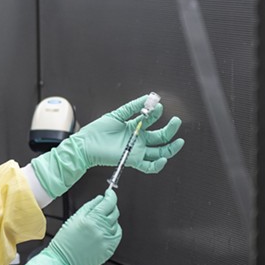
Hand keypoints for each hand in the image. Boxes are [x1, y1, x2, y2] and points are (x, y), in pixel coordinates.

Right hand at [17, 189, 120, 264]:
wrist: (63, 262)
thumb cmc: (64, 243)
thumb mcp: (73, 219)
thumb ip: (89, 206)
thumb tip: (99, 199)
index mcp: (91, 220)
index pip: (108, 203)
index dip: (111, 196)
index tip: (110, 194)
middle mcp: (101, 230)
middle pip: (114, 212)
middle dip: (111, 206)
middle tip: (105, 206)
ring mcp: (106, 240)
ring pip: (116, 224)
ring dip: (111, 220)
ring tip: (99, 222)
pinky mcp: (109, 250)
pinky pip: (117, 236)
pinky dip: (114, 231)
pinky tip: (105, 231)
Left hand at [30, 95, 184, 197]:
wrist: (84, 145)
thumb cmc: (96, 131)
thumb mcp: (116, 115)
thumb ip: (132, 107)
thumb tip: (148, 98)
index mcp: (133, 127)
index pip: (151, 120)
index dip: (156, 113)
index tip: (158, 106)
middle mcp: (137, 139)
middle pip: (160, 136)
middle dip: (170, 129)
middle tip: (176, 121)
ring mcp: (136, 150)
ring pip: (159, 151)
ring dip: (171, 147)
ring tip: (179, 140)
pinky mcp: (132, 160)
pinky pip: (148, 166)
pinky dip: (158, 164)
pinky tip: (163, 158)